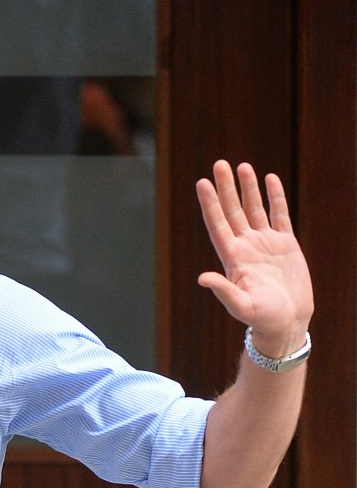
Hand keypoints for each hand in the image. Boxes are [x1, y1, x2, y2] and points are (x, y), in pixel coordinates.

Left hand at [195, 160, 313, 355]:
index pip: (218, 224)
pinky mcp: (285, 245)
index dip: (210, 204)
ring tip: (242, 166)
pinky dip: (275, 197)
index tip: (201, 183)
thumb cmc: (262, 318)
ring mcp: (265, 244)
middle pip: (233, 210)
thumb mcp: (242, 305)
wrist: (286, 323)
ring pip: (254, 209)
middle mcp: (246, 246)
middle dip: (226, 188)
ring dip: (248, 188)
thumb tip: (203, 278)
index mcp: (233, 258)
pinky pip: (279, 215)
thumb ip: (224, 291)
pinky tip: (270, 179)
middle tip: (219, 164)